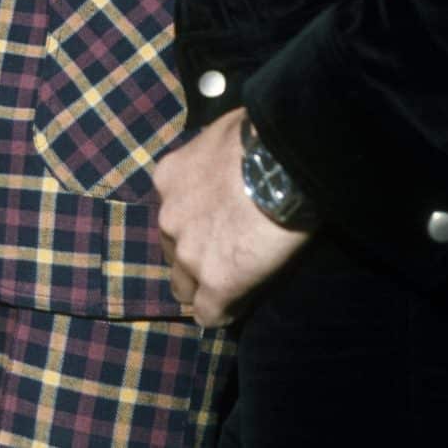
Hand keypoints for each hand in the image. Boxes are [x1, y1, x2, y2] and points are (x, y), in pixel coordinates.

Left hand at [151, 107, 308, 325]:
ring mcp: (189, 253)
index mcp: (168, 178)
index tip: (216, 228)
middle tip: (225, 255)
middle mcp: (169, 218)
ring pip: (184, 287)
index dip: (194, 225)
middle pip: (172, 251)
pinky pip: (209, 313)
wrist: (279, 164)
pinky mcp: (217, 283)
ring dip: (204, 287)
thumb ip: (213, 154)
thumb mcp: (221, 135)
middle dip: (193, 256)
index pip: (172, 215)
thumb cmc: (256, 137)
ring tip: (231, 287)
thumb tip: (227, 152)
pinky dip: (223, 312)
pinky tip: (236, 309)